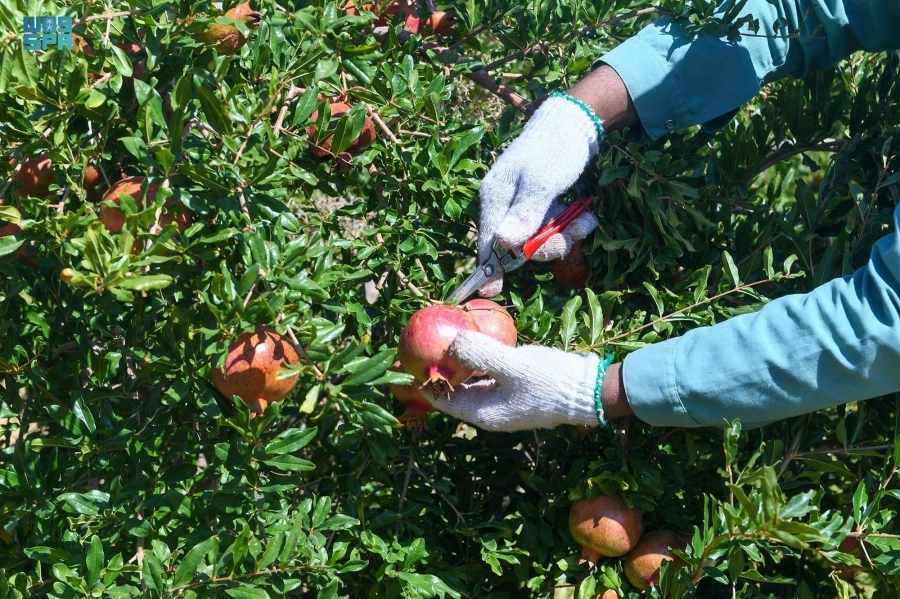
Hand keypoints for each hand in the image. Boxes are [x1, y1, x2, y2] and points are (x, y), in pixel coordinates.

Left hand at [421, 330, 600, 430]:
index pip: (441, 399)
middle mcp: (489, 410)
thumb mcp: (512, 365)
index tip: (404, 361)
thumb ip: (479, 353)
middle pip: (453, 390)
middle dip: (437, 369)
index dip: (422, 381)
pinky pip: (486, 374)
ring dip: (456, 362)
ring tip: (441, 339)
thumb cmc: (550, 382)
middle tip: (420, 345)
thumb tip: (449, 341)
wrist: (590, 390)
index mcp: (482, 414)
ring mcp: (502, 400)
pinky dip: (476, 360)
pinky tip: (472, 340)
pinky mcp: (515, 387)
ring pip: (469, 381)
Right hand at [477, 95, 599, 296]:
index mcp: (495, 196)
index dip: (491, 268)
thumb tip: (505, 244)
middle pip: (517, 247)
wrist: (574, 123)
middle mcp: (504, 205)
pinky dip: (569, 227)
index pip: (489, 241)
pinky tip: (584, 215)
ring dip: (564, 235)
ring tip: (585, 219)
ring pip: (538, 240)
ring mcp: (521, 207)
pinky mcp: (538, 208)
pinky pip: (549, 230)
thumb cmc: (554, 148)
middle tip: (574, 232)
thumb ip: (525, 214)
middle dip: (548, 244)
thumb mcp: (542, 181)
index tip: (491, 293)